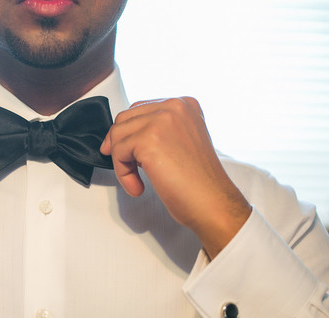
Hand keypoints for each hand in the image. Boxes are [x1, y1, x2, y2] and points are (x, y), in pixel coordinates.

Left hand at [100, 97, 250, 258]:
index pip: (140, 109)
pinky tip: (138, 187)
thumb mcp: (180, 143)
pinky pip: (118, 152)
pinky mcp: (148, 139)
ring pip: (118, 135)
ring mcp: (162, 120)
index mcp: (184, 105)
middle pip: (125, 119)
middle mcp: (174, 107)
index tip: (122, 151)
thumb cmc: (198, 182)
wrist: (211, 202)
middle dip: (118, 145)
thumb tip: (125, 134)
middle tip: (123, 167)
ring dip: (121, 162)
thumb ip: (159, 132)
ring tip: (136, 182)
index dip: (127, 132)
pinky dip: (123, 174)